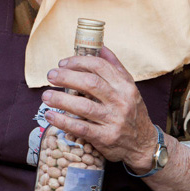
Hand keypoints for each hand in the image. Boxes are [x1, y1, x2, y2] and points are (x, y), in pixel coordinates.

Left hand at [41, 47, 156, 173]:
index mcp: (125, 86)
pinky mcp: (106, 137)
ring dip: (61, 99)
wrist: (144, 144)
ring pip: (83, 106)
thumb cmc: (132, 112)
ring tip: (46, 96)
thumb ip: (115, 67)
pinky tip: (50, 116)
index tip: (62, 63)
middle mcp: (121, 101)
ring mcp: (114, 120)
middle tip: (50, 76)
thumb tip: (100, 46)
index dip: (78, 62)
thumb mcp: (129, 88)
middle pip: (90, 83)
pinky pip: (80, 127)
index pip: (100, 66)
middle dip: (66, 77)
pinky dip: (63, 121)